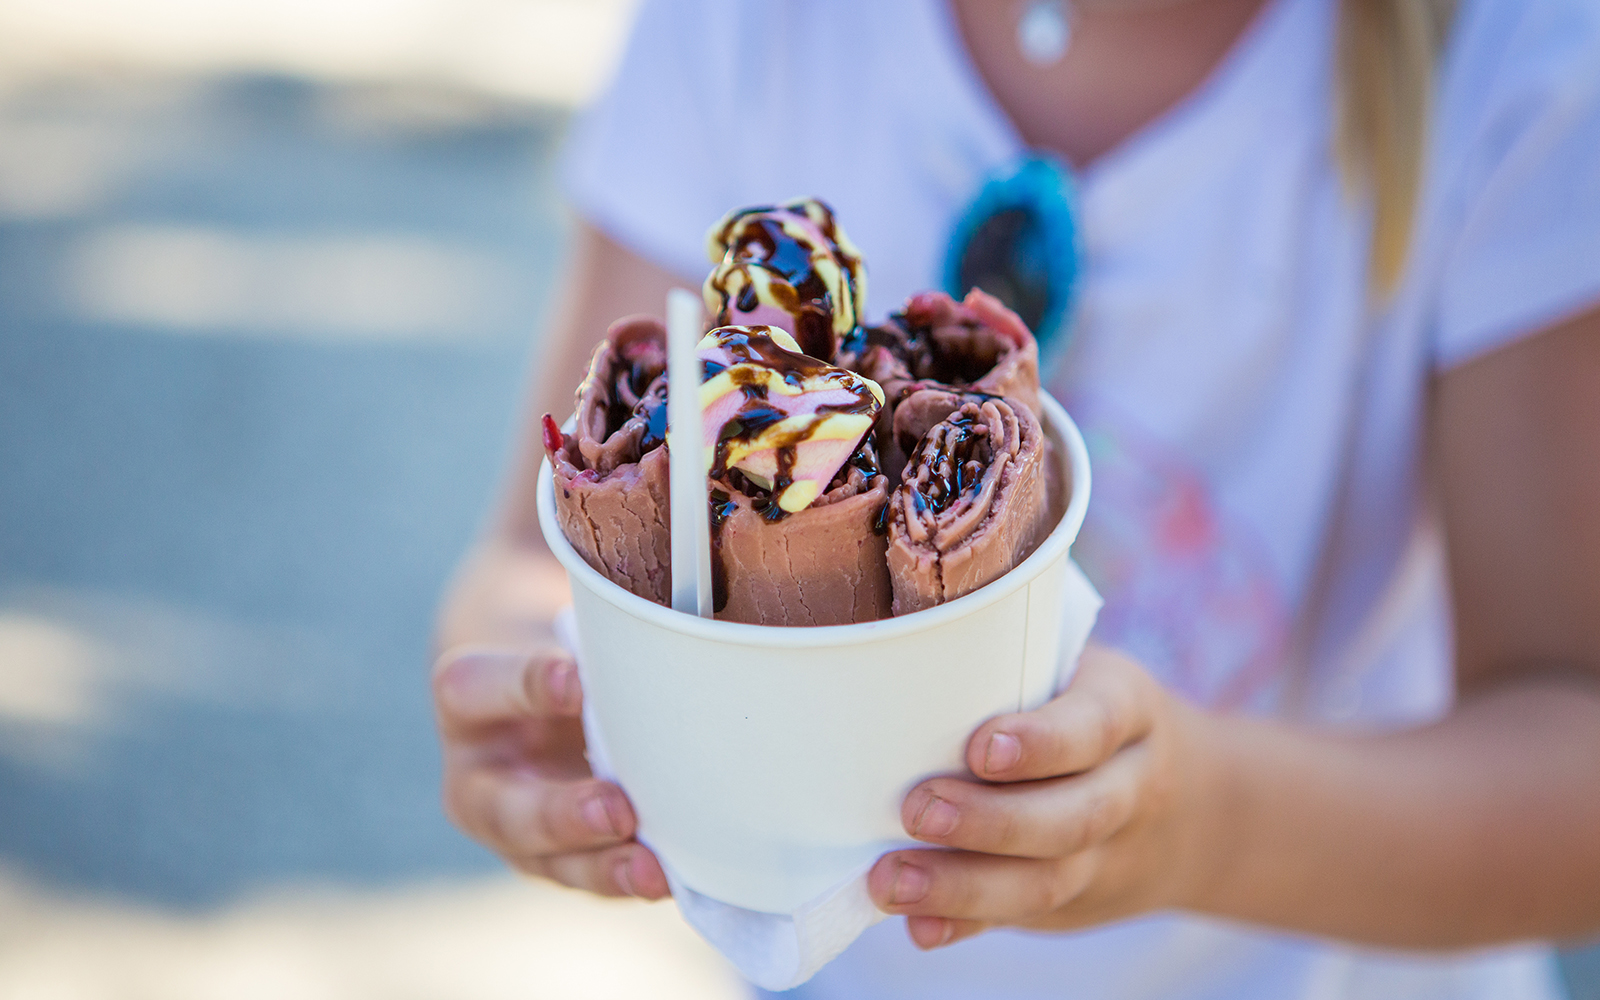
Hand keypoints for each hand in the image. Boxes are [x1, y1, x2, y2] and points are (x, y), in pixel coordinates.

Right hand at [432, 644, 669, 898]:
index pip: (479, 688)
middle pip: (506, 809)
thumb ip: (594, 641)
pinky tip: (673, 876)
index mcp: (465, 698)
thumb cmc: (561, 648)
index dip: (526, 684)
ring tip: (653, 869)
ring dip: (604, 868)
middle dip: (562, 815)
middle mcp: (478, 775)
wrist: (545, 691)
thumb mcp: (561, 630)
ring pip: (551, 862)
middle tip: (616, 809)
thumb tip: (661, 644)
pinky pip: (594, 879)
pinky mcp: (560, 860)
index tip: (576, 676)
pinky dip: (632, 880)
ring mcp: (516, 830)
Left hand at [867, 644, 1221, 948]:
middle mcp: (1130, 788)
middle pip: (1074, 816)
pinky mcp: (1076, 902)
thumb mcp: (1082, 670)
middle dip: (991, 822)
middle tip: (917, 810)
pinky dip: (968, 925)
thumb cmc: (1088, 710)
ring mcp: (1108, 856)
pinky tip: (920, 926)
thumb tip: (890, 653)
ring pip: (1048, 881)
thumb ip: (1012, 661)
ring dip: (964, 888)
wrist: (1195, 806)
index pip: (1095, 726)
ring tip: (892, 881)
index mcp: (1127, 711)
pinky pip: (1024, 919)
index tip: (979, 748)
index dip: (1042, 743)